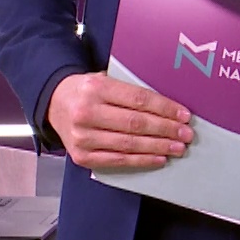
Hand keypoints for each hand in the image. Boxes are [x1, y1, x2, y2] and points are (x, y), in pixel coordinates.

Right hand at [45, 72, 192, 172]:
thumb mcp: (103, 79)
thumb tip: (167, 106)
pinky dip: (141, 160)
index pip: (138, 99)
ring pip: (129, 144)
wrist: (53, 103)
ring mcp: (83, 137)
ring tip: (177, 147)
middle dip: (166, 130)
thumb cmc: (86, 91)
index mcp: (95, 88)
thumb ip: (128, 91)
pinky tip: (158, 158)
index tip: (184, 114)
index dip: (164, 108)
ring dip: (158, 147)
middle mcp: (87, 112)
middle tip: (186, 134)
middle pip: (136, 123)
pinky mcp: (82, 156)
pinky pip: (118, 160)